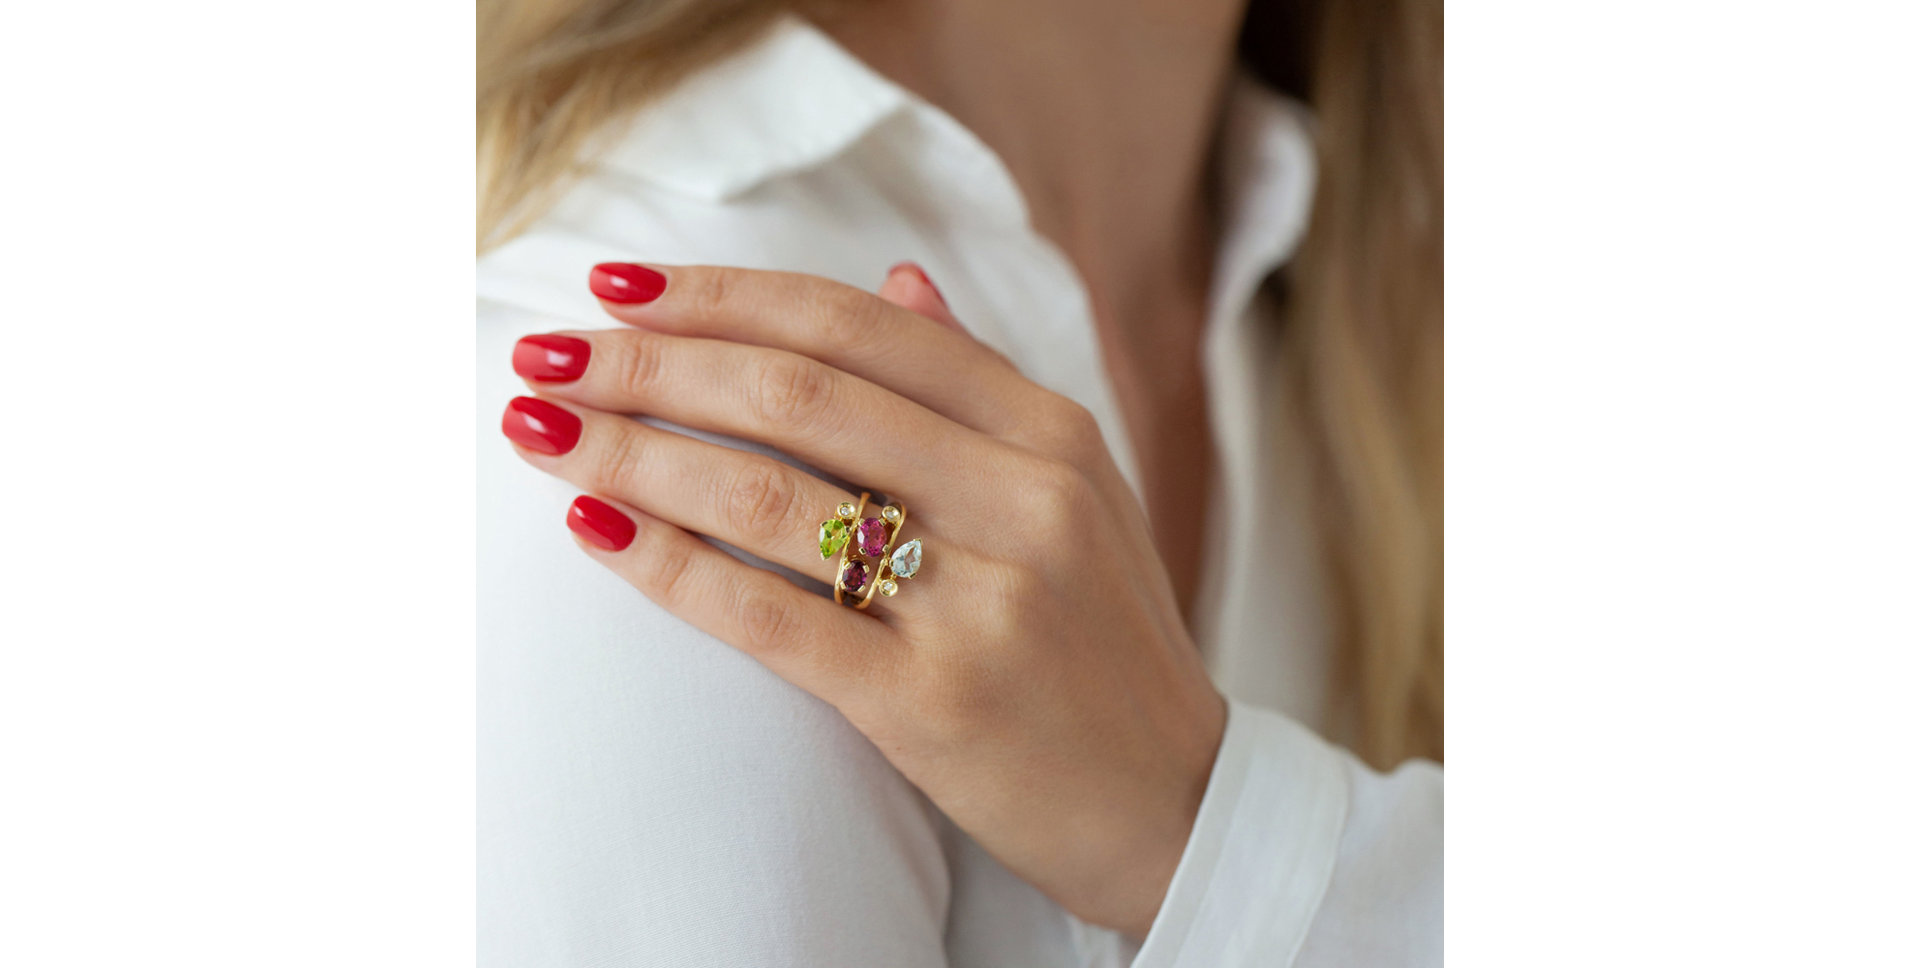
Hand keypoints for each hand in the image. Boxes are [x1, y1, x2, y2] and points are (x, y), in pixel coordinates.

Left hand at [500, 261, 1226, 935]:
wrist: (1176, 804)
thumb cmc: (1106, 642)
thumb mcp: (1081, 492)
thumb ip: (983, 385)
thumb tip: (896, 278)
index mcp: (1049, 433)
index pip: (859, 326)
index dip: (724, 295)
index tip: (620, 283)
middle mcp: (1022, 498)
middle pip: (797, 393)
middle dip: (650, 361)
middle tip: (546, 349)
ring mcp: (983, 601)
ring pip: (769, 495)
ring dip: (633, 450)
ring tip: (539, 426)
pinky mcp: (934, 703)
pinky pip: (770, 617)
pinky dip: (667, 564)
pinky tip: (594, 526)